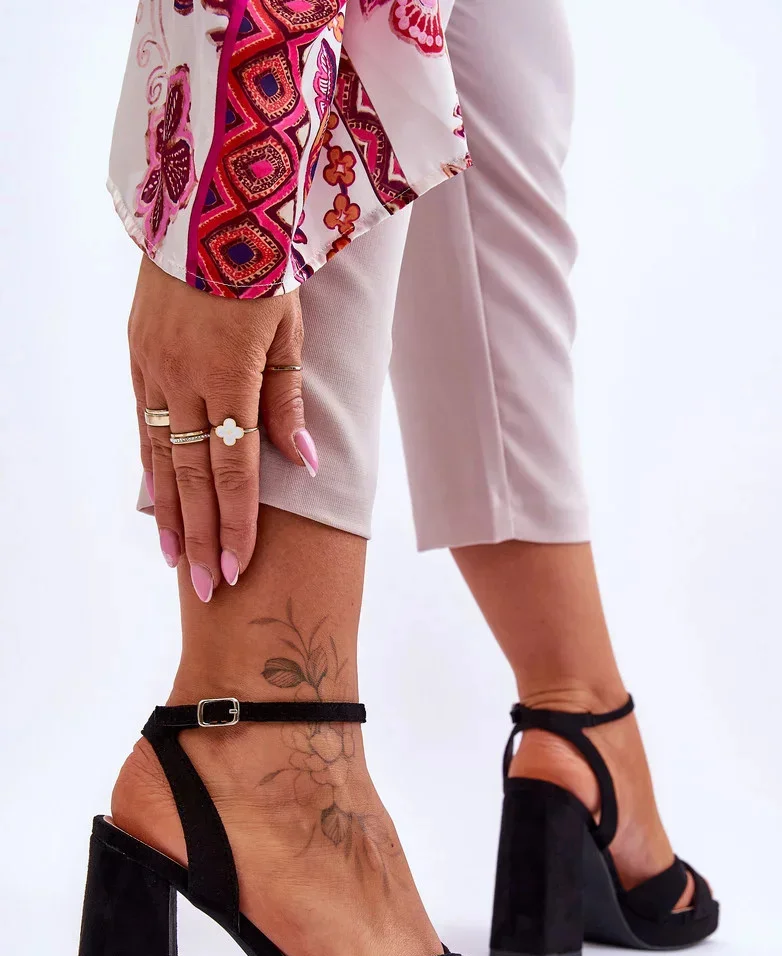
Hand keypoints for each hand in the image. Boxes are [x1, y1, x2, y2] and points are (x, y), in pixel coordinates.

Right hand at [129, 255, 316, 600]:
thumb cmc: (263, 264)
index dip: (238, 523)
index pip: (234, 469)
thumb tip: (300, 464)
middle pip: (193, 476)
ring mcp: (154, 367)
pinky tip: (157, 501)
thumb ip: (287, 400)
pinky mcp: (137, 355)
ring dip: (171, 514)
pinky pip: (144, 424)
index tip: (239, 566)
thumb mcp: (288, 329)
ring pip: (161, 458)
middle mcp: (183, 377)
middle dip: (203, 536)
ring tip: (177, 559)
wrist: (207, 200)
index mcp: (228, 372)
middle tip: (207, 587)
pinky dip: (152, 468)